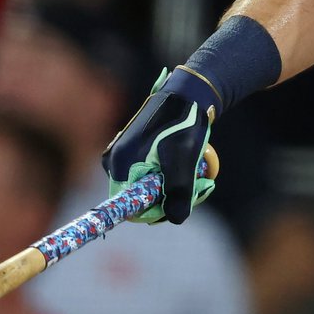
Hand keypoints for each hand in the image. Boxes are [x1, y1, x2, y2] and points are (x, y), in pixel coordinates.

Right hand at [102, 68, 218, 223]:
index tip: (179, 203)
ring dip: (173, 183)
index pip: (129, 206)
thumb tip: (176, 219)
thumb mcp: (184, 160)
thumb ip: (179, 191)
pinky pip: (150, 172)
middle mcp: (115, 162)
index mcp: (119, 165)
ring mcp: (124, 155)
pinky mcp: (135, 149)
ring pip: (148, 184)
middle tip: (198, 184)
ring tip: (197, 170)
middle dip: (168, 196)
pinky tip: (188, 161)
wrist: (188, 94)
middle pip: (140, 196)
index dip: (154, 210)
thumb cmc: (184, 124)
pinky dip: (170, 172)